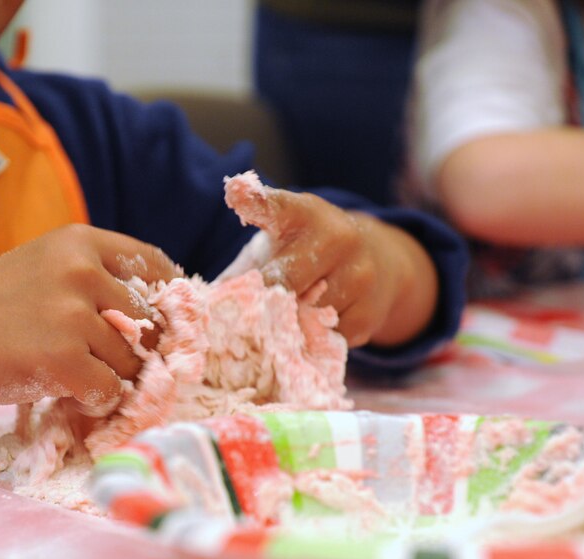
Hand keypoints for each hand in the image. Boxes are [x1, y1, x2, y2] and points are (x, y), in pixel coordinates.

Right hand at [0, 224, 179, 416]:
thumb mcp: (44, 267)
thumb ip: (96, 281)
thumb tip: (161, 322)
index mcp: (81, 242)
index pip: (156, 268)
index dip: (167, 303)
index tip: (158, 328)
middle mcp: (83, 271)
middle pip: (149, 325)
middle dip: (134, 351)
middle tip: (100, 363)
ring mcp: (73, 316)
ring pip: (132, 364)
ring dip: (110, 379)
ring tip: (69, 375)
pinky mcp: (63, 360)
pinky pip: (110, 392)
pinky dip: (93, 402)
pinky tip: (63, 392)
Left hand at [237, 187, 437, 347]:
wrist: (376, 263)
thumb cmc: (303, 257)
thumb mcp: (274, 249)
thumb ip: (241, 271)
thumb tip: (207, 309)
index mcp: (302, 214)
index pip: (276, 206)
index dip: (253, 200)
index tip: (234, 192)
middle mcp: (336, 236)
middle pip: (283, 282)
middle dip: (263, 300)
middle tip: (250, 311)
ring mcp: (359, 274)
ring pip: (304, 316)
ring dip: (290, 323)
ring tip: (292, 312)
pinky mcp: (368, 312)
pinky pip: (324, 338)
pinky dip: (312, 339)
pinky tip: (317, 324)